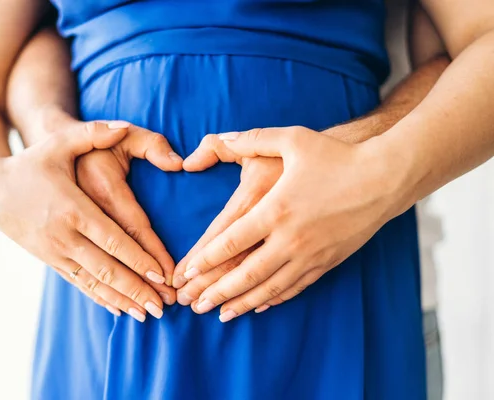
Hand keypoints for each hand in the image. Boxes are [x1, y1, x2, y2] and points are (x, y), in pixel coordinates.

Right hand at [0, 118, 181, 321]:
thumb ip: (93, 132)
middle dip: (137, 289)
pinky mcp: (50, 260)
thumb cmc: (31, 163)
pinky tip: (119, 310)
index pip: (113, 240)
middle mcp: (65, 235)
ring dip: (122, 300)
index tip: (162, 276)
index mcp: (74, 208)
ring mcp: (56, 252)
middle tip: (164, 307)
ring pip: (94, 282)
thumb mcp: (59, 143)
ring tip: (148, 316)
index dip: (139, 259)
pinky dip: (100, 298)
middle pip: (108, 269)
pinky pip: (79, 284)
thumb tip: (123, 125)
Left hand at [180, 126, 398, 321]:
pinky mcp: (328, 262)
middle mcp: (291, 238)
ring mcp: (311, 254)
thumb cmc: (337, 156)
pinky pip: (296, 287)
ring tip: (220, 315)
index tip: (186, 272)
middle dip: (216, 290)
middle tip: (193, 305)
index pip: (232, 241)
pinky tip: (260, 306)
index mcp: (276, 208)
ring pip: (270, 287)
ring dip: (242, 302)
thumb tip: (220, 137)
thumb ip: (252, 139)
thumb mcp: (292, 139)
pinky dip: (275, 299)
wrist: (385, 177)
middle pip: (246, 273)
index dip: (206, 259)